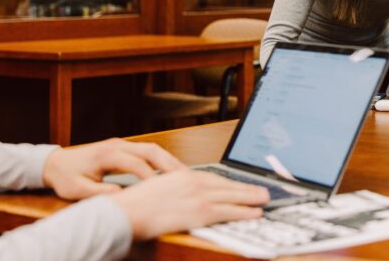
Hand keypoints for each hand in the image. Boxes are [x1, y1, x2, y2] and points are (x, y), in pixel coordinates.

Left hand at [42, 138, 185, 199]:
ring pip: (153, 148)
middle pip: (151, 150)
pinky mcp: (124, 147)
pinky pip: (148, 151)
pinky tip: (170, 170)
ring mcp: (122, 144)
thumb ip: (101, 193)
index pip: (137, 164)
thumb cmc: (65, 176)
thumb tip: (124, 195)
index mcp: (107, 154)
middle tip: (186, 178)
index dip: (152, 177)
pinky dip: (162, 159)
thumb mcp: (77, 190)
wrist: (55, 163)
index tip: (164, 190)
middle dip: (170, 164)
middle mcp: (118, 145)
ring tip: (183, 174)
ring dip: (169, 160)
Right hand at [110, 169, 268, 239]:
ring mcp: (199, 196)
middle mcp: (194, 182)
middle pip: (227, 184)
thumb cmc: (133, 206)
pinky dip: (245, 211)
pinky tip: (255, 212)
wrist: (123, 213)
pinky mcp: (201, 211)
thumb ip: (173, 190)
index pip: (213, 177)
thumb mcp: (156, 189)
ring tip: (265, 199)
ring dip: (251, 197)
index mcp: (182, 175)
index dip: (230, 182)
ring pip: (233, 195)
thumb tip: (182, 197)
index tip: (239, 184)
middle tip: (262, 190)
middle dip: (246, 188)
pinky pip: (229, 211)